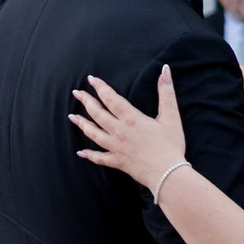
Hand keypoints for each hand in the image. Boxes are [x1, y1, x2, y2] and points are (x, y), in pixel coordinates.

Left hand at [70, 67, 187, 195]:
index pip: (111, 99)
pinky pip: (99, 158)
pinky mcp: (117, 162)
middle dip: (86, 101)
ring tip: (72, 117)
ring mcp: (116, 148)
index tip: (90, 79)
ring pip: (93, 134)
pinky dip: (89, 155)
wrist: (167, 174)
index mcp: (131, 118)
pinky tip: (80, 152)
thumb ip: (166, 91)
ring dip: (82, 124)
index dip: (100, 87)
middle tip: (76, 93)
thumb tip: (165, 69)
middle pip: (97, 114)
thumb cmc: (170, 145)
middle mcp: (119, 132)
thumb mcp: (171, 116)